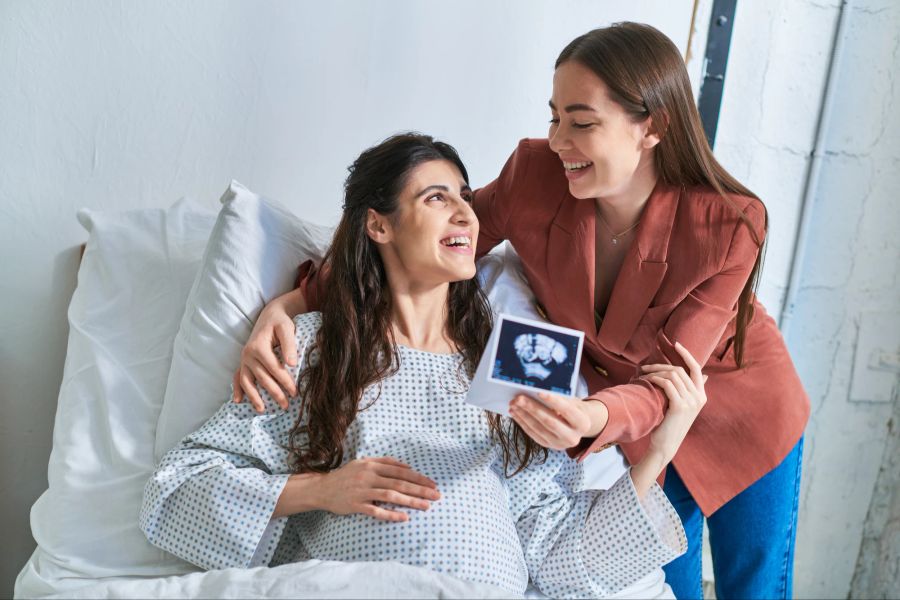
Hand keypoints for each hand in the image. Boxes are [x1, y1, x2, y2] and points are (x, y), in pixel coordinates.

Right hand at [232, 299, 298, 411]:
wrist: (270, 315)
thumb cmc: (280, 322)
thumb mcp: (287, 329)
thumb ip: (289, 345)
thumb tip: (291, 364)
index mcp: (258, 346)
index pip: (273, 369)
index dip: (285, 381)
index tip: (295, 392)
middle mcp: (248, 354)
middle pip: (262, 378)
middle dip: (274, 393)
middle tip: (286, 405)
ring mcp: (244, 359)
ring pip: (247, 381)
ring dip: (253, 396)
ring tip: (262, 409)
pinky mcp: (243, 361)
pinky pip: (238, 377)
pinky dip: (237, 389)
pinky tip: (238, 401)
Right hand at [319, 457, 440, 521]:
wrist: (322, 488)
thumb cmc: (346, 476)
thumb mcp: (364, 463)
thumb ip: (384, 462)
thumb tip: (407, 466)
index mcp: (372, 465)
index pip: (401, 471)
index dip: (418, 477)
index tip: (432, 483)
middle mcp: (368, 476)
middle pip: (399, 483)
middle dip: (420, 489)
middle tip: (437, 495)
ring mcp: (362, 491)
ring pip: (391, 496)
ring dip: (410, 501)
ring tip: (426, 506)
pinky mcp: (356, 505)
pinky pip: (376, 511)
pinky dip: (391, 514)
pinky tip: (404, 518)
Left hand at [508, 391, 607, 449]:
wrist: (578, 426)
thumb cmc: (574, 408)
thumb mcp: (573, 402)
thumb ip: (561, 398)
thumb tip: (539, 389)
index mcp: (583, 424)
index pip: (567, 411)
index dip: (553, 401)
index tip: (539, 391)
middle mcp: (573, 437)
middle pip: (550, 421)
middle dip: (532, 408)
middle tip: (519, 398)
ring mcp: (560, 444)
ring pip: (538, 428)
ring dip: (523, 415)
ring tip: (513, 404)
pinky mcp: (548, 445)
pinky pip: (533, 434)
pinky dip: (522, 422)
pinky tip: (515, 413)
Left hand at [640, 341, 707, 464]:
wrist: (665, 445)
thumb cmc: (670, 424)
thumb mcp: (683, 406)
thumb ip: (690, 390)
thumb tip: (702, 375)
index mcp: (701, 396)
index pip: (696, 368)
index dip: (686, 354)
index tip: (676, 344)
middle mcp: (699, 397)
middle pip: (680, 370)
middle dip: (660, 365)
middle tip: (644, 368)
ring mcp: (691, 402)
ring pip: (672, 375)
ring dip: (654, 372)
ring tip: (642, 375)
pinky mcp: (680, 406)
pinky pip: (666, 384)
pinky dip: (655, 379)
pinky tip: (646, 381)